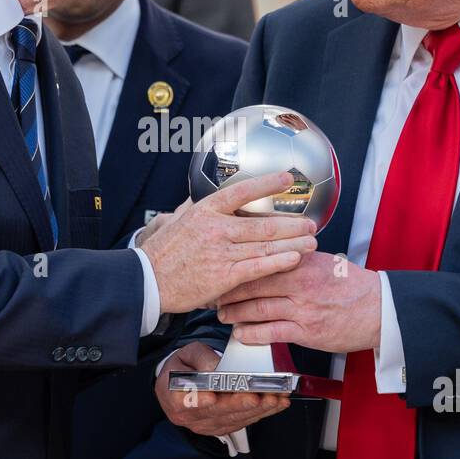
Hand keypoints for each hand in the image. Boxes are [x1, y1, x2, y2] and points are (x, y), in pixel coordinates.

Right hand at [141, 171, 317, 312]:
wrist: (148, 280)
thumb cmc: (163, 252)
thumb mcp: (177, 220)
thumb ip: (197, 207)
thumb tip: (208, 194)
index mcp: (206, 211)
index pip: (241, 192)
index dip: (266, 183)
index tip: (286, 178)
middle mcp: (217, 229)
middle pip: (263, 224)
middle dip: (292, 224)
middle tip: (311, 223)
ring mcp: (222, 253)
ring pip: (266, 246)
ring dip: (293, 243)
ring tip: (311, 241)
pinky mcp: (225, 276)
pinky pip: (258, 267)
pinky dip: (279, 262)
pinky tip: (294, 258)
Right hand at [155, 342, 289, 435]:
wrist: (178, 386)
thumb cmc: (183, 368)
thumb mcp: (185, 354)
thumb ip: (200, 358)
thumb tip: (217, 366)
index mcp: (174, 397)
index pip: (184, 401)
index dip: (199, 400)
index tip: (212, 396)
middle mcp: (190, 416)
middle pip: (216, 412)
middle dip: (240, 404)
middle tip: (257, 395)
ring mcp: (206, 425)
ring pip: (233, 419)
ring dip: (257, 410)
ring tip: (274, 398)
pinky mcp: (221, 428)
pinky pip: (243, 422)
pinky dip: (261, 413)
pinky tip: (275, 404)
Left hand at [216, 251, 381, 353]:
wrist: (379, 310)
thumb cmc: (352, 286)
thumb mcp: (324, 261)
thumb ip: (296, 258)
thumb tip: (270, 253)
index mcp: (304, 260)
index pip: (261, 258)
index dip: (237, 264)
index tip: (222, 266)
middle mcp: (301, 282)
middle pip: (253, 283)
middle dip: (228, 290)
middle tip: (213, 292)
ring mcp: (303, 308)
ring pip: (257, 308)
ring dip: (235, 313)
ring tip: (222, 314)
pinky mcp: (307, 331)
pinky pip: (271, 332)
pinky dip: (251, 333)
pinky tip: (240, 333)